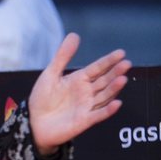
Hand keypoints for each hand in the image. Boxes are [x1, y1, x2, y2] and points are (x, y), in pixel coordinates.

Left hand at [28, 34, 130, 153]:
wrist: (33, 123)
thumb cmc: (41, 99)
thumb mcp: (50, 74)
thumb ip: (63, 56)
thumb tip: (74, 35)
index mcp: (79, 79)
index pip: (98, 68)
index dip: (109, 61)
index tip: (121, 53)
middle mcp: (86, 92)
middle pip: (104, 81)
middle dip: (116, 72)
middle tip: (127, 64)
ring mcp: (86, 106)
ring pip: (104, 96)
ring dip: (114, 89)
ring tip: (122, 79)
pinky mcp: (84, 121)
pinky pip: (98, 115)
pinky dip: (108, 110)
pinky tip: (116, 103)